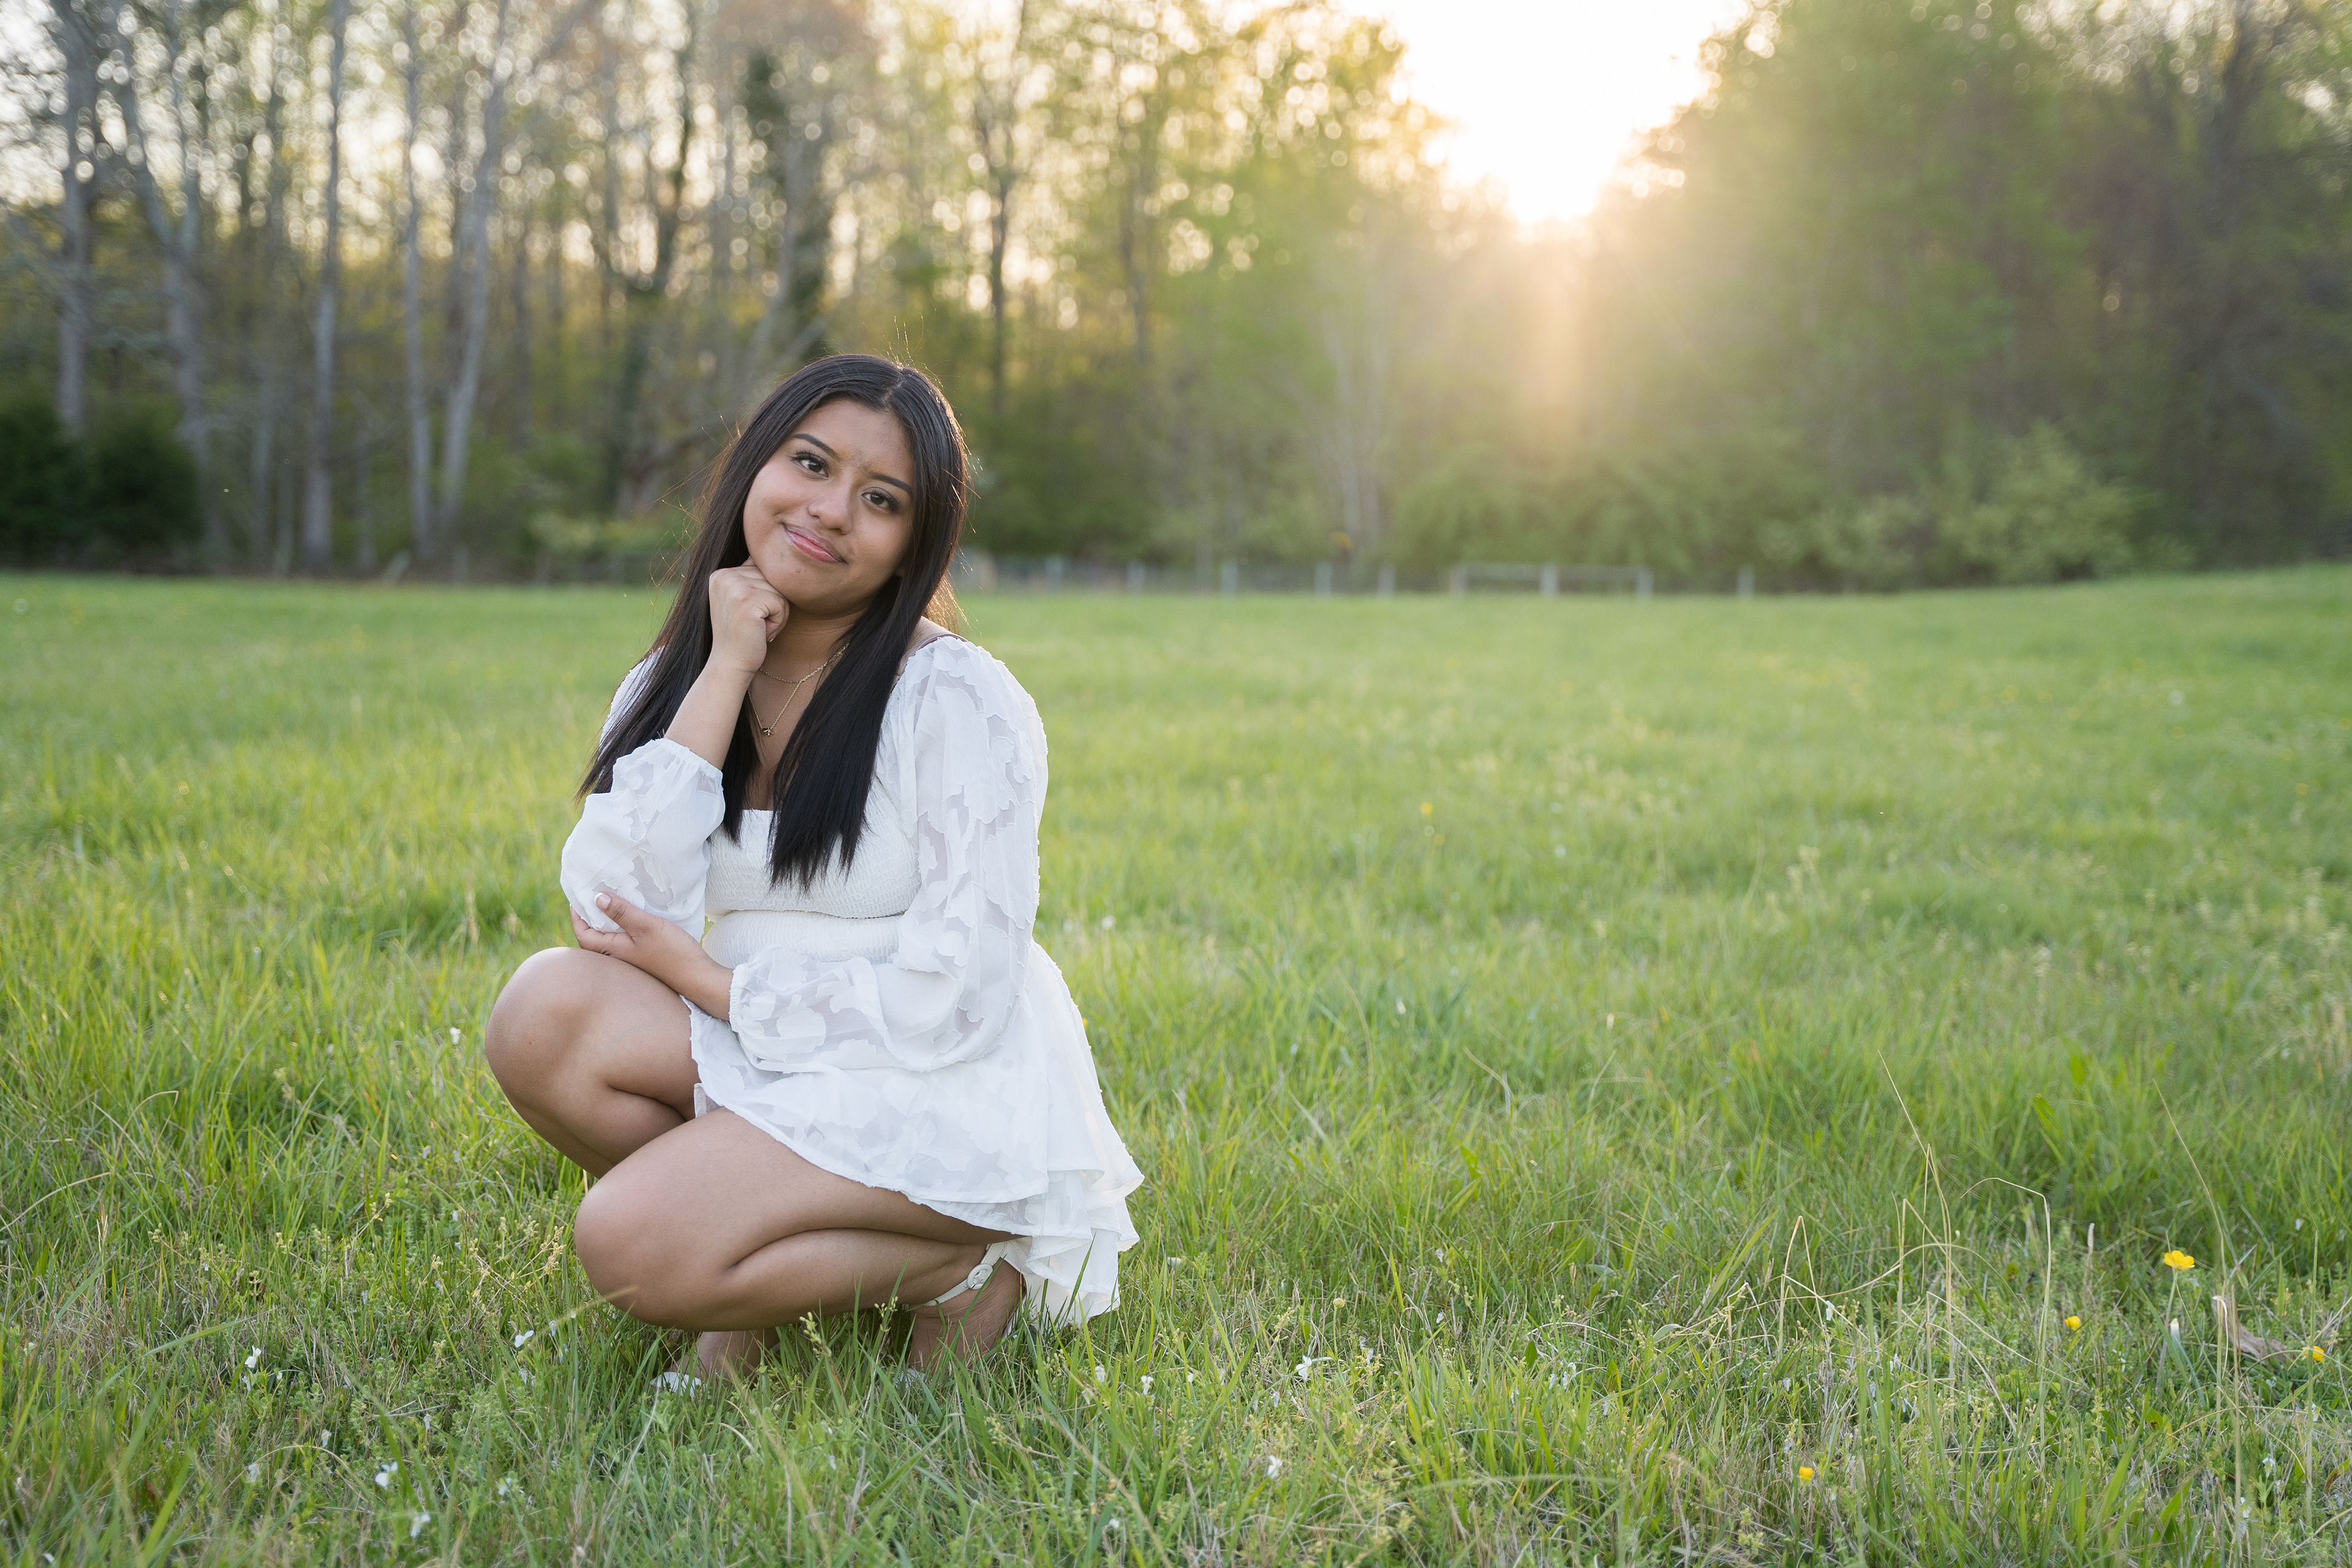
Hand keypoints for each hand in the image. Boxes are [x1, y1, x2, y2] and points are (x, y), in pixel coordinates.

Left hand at [572, 893, 734, 1017]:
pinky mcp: (643, 957)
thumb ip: (622, 912)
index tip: (578, 898)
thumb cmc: (672, 952)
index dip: (577, 917)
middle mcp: (618, 957)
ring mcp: (631, 959)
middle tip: (591, 897)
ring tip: (609, 903)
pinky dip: (620, 928)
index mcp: (614, 950)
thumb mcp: (646, 926)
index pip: (584, 935)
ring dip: (605, 922)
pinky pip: (623, 941)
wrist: (697, 976)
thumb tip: (596, 898)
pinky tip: (632, 918)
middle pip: (593, 938)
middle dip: (588, 918)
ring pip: (609, 939)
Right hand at [707, 563, 787, 676]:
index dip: (764, 597)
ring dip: (777, 614)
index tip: (747, 617)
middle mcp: (724, 575)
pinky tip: (761, 632)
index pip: (762, 571)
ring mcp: (735, 586)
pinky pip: (782, 604)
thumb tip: (766, 552)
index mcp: (720, 573)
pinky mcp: (748, 600)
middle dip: (772, 605)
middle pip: (772, 579)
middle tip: (754, 625)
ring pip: (780, 591)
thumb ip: (749, 577)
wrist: (730, 664)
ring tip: (757, 628)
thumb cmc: (741, 636)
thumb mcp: (741, 601)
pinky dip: (778, 622)